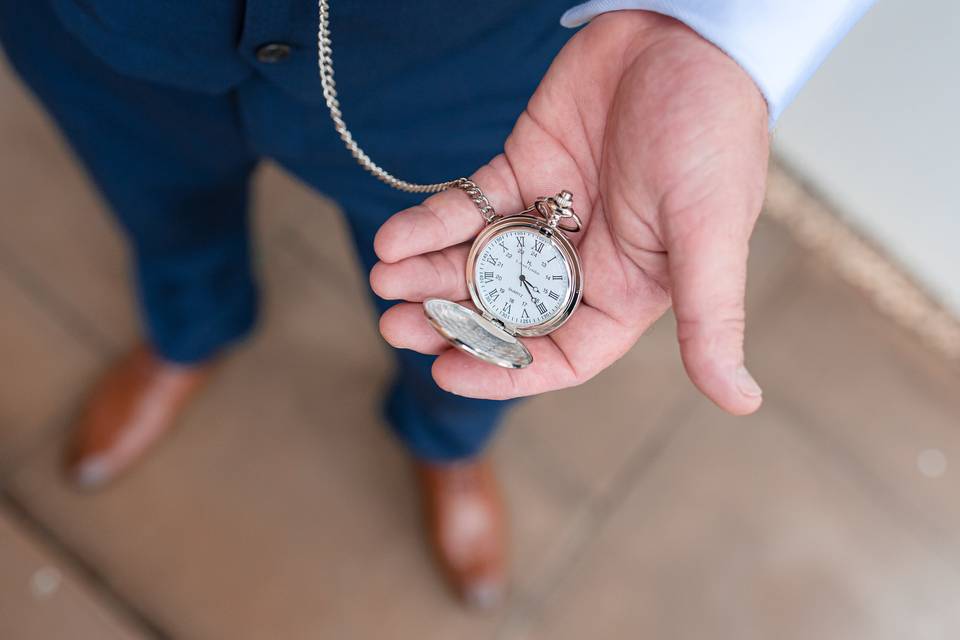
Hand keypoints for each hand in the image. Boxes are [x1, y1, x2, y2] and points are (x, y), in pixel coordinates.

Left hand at [370, 11, 769, 414]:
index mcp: (626, 291)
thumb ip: (713, 319)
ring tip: (383, 277)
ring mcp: (548, 217)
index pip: (560, 355)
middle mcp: (583, 262)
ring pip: (477, 262)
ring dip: (428, 273)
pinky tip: (394, 236)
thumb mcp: (711, 232)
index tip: (447, 369)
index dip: (503, 370)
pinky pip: (469, 206)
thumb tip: (741, 402)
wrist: (683, 33)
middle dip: (449, 322)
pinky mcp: (522, 170)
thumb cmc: (713, 133)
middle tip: (396, 326)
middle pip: (504, 313)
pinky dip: (430, 221)